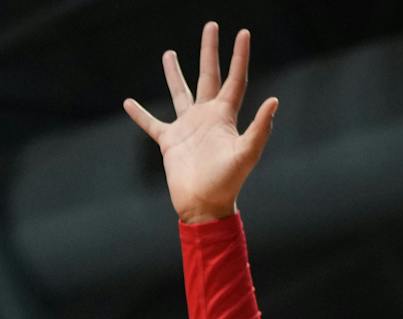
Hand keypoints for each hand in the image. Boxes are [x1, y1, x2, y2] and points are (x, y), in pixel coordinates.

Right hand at [124, 23, 277, 222]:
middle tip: (211, 26)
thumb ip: (260, 128)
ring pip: (180, 92)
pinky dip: (140, 114)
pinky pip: (151, 123)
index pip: (235, 80)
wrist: (204, 207)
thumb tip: (274, 100)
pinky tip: (128, 103)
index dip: (239, 56)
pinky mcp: (170, 141)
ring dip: (174, 73)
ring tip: (169, 53)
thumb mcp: (246, 155)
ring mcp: (187, 127)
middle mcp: (206, 117)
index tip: (243, 33)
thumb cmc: (227, 184)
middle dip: (209, 52)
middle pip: (208, 76)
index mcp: (225, 117)